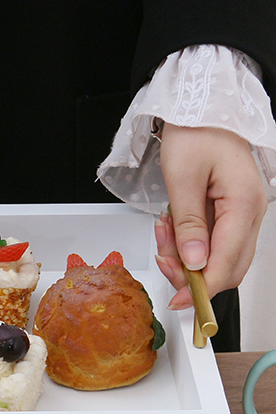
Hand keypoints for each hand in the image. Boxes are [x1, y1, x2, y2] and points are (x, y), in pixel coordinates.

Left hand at [155, 123, 266, 309]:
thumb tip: (195, 263)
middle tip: (162, 260)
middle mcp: (251, 212)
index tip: (179, 303)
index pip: (226, 263)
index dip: (202, 290)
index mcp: (244, 204)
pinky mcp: (230, 213)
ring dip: (185, 257)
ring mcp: (243, 214)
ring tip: (163, 231)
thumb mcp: (182, 180)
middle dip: (190, 274)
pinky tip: (171, 228)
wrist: (200, 110)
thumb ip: (189, 225)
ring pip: (218, 257)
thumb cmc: (195, 133)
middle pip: (227, 267)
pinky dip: (188, 243)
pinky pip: (212, 242)